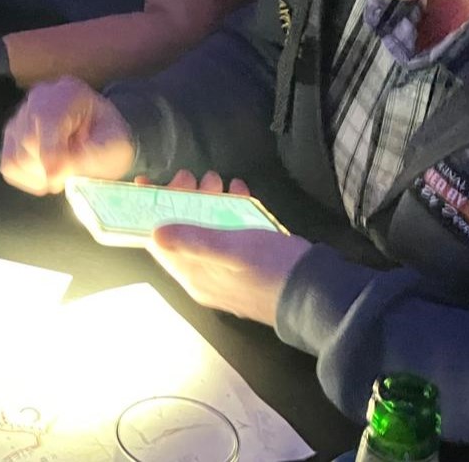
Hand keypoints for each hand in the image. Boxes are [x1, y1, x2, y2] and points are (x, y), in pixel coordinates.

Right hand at [0, 77, 133, 194]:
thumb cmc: (111, 141)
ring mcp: (20, 116)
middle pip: (27, 141)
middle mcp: (38, 98)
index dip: (49, 152)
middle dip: (49, 167)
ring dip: (40, 175)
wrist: (103, 136)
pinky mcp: (11, 136)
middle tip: (72, 173)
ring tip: (62, 170)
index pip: (46, 119)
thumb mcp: (114, 148)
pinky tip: (47, 173)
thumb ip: (90, 157)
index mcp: (68, 93)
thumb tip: (54, 173)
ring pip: (15, 157)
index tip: (57, 179)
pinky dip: (27, 178)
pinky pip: (8, 165)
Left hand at [146, 171, 310, 326]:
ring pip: (207, 229)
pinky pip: (230, 232)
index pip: (159, 244)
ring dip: (208, 201)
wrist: (322, 294)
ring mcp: (227, 271)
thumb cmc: (273, 269)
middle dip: (183, 200)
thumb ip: (193, 241)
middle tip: (192, 175)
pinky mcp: (249, 264)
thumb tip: (152, 234)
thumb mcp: (232, 249)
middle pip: (182, 232)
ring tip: (217, 178)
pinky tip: (240, 189)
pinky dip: (231, 210)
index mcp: (195, 276)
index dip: (150, 213)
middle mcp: (205, 277)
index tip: (146, 183)